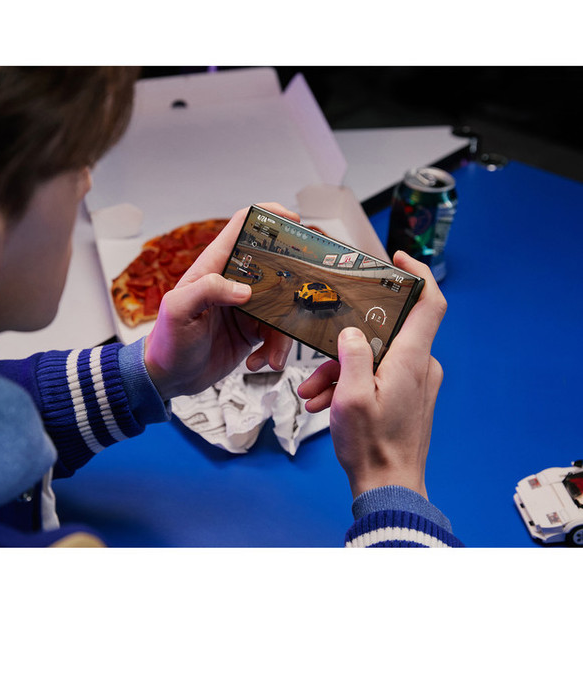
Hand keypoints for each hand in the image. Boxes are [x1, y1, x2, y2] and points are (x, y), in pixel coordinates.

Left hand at [144, 203, 297, 399]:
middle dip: (292, 281)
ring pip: (281, 307)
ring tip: (271, 356)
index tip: (293, 219)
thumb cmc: (166, 341)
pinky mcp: (253, 331)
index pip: (242, 227)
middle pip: (274, 267)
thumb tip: (244, 290)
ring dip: (282, 335)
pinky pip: (277, 334)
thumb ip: (206, 290)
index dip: (267, 215)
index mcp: (213, 267)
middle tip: (303, 297)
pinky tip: (257, 362)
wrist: (169, 377)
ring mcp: (246, 307)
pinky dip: (274, 351)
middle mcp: (233, 283)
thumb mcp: (178, 310)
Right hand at [297, 252, 445, 498]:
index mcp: (411, 358)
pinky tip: (325, 402)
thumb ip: (352, 355)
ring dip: (341, 370)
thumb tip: (350, 332)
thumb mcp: (352, 396)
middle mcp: (419, 365)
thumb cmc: (372, 446)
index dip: (419, 273)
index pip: (430, 302)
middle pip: (383, 333)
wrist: (389, 486)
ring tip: (314, 393)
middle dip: (345, 344)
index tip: (399, 257)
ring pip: (374, 357)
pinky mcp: (408, 395)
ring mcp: (415, 381)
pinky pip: (377, 376)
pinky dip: (351, 383)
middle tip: (318, 363)